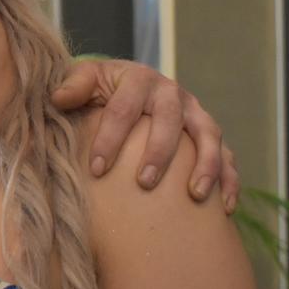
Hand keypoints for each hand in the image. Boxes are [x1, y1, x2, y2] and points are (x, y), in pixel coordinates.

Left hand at [51, 59, 239, 213]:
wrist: (128, 83)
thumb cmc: (102, 88)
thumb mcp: (86, 80)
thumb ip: (73, 87)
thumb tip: (58, 98)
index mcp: (138, 79)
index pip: (124, 109)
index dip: (110, 138)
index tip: (98, 169)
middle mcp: (171, 93)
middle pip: (170, 120)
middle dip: (159, 152)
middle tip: (144, 182)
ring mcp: (195, 112)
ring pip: (208, 135)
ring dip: (205, 165)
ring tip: (195, 195)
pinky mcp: (208, 132)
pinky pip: (229, 156)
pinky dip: (230, 181)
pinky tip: (225, 209)